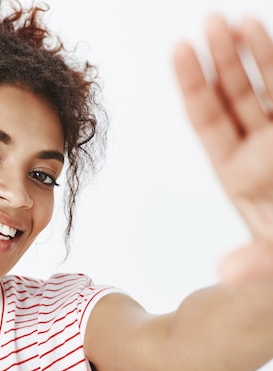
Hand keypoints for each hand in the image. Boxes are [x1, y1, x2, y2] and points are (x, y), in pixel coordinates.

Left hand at [174, 16, 272, 243]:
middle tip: (209, 23)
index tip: (180, 49)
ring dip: (252, 51)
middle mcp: (260, 148)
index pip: (209, 118)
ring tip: (236, 21)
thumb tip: (224, 272)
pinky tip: (265, 35)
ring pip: (266, 84)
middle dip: (221, 58)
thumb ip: (258, 264)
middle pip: (233, 93)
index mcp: (239, 171)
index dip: (195, 84)